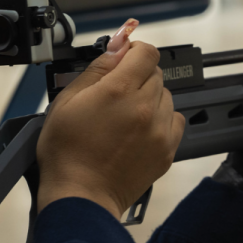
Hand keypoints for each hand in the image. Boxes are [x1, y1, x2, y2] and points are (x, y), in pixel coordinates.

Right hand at [36, 38, 185, 219]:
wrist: (81, 195)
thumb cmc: (67, 152)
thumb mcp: (67, 100)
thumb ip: (97, 69)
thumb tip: (117, 47)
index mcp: (119, 90)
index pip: (147, 52)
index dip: (134, 51)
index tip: (124, 59)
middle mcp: (144, 107)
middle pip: (156, 73)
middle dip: (137, 76)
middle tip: (116, 94)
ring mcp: (159, 130)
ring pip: (165, 95)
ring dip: (149, 98)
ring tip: (126, 116)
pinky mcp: (167, 149)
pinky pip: (175, 119)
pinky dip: (160, 119)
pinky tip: (140, 129)